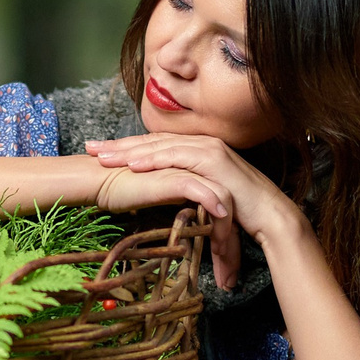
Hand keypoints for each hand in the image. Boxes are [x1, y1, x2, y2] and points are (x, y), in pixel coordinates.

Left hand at [84, 133, 301, 290]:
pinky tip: (134, 164)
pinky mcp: (214, 161)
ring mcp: (208, 149)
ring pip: (161, 146)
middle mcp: (201, 144)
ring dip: (130, 151)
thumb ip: (183, 195)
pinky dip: (155, 159)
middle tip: (89, 148)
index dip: (126, 149)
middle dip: (119, 145)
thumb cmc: (239, 213)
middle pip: (152, 141)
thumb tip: (162, 204)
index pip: (155, 146)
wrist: (270, 218)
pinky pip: (178, 157)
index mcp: (196, 151)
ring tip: (103, 157)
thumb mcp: (202, 200)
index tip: (99, 153)